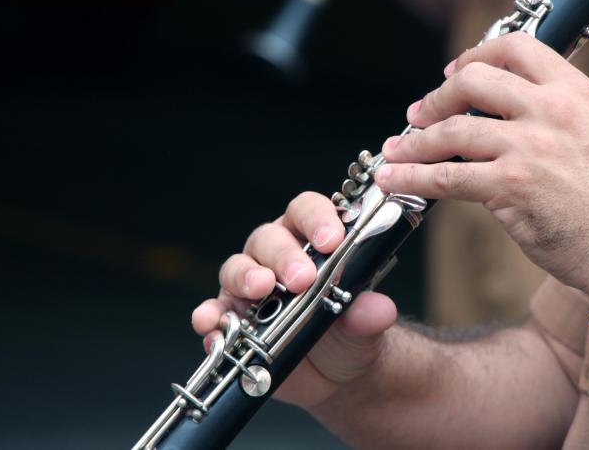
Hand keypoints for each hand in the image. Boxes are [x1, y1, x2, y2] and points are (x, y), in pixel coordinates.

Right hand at [191, 192, 396, 408]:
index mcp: (311, 242)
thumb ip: (369, 314)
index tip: (331, 240)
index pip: (308, 211)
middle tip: (301, 279)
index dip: (317, 219)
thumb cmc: (351, 333)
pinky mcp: (233, 322)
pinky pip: (214, 313)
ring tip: (260, 290)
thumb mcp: (366, 326)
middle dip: (283, 256)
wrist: (340, 376)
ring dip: (245, 277)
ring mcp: (250, 289)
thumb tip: (377, 309)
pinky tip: (214, 325)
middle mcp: (276, 257)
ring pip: (236, 267)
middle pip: (269, 238)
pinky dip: (211, 317)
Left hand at [374, 33, 588, 302]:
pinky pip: (445, 177)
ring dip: (413, 143)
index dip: (474, 55)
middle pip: (472, 81)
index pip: (515, 48)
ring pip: (450, 131)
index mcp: (575, 92)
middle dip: (436, 98)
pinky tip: (395, 180)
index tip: (453, 72)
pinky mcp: (509, 186)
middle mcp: (551, 111)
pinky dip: (412, 178)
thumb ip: (554, 113)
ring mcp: (529, 147)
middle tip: (418, 114)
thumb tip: (503, 111)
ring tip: (396, 151)